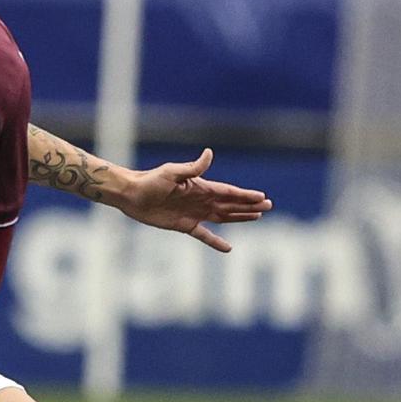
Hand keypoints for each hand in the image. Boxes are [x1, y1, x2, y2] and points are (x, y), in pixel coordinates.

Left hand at [111, 148, 270, 252]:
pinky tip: (228, 248)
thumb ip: (193, 168)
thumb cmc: (150, 181)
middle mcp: (201, 200)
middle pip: (230, 204)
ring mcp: (194, 213)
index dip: (245, 195)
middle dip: (249, 205)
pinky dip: (216, 241)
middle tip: (268, 206)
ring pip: (223, 217)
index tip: (262, 197)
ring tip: (257, 216)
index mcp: (201, 187)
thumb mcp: (171, 173)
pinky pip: (204, 235)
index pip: (228, 192)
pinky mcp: (184, 225)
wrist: (132, 195)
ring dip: (239, 217)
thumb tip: (210, 153)